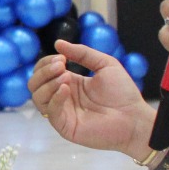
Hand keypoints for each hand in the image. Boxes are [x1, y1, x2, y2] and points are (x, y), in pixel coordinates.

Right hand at [29, 40, 152, 159]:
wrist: (134, 118)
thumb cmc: (123, 93)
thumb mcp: (105, 64)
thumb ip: (83, 53)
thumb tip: (58, 43)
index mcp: (68, 83)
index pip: (43, 71)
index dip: (46, 63)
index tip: (61, 58)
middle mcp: (61, 97)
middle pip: (34, 83)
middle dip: (44, 71)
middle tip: (61, 66)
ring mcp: (61, 112)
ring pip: (37, 96)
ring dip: (48, 83)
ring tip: (65, 77)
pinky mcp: (64, 126)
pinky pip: (50, 110)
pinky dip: (55, 97)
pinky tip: (66, 89)